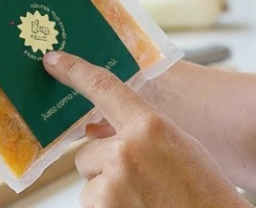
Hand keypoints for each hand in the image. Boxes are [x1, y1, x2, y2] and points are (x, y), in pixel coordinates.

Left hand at [43, 51, 248, 207]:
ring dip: (106, 192)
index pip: (103, 87)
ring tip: (143, 201)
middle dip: (104, 166)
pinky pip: (91, 204)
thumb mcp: (177, 147)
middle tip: (139, 183)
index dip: (74, 71)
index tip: (53, 61)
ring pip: (89, 182)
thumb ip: (139, 131)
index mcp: (149, 125)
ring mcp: (112, 183)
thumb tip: (96, 130)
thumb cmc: (202, 191)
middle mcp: (126, 150)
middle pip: (88, 152)